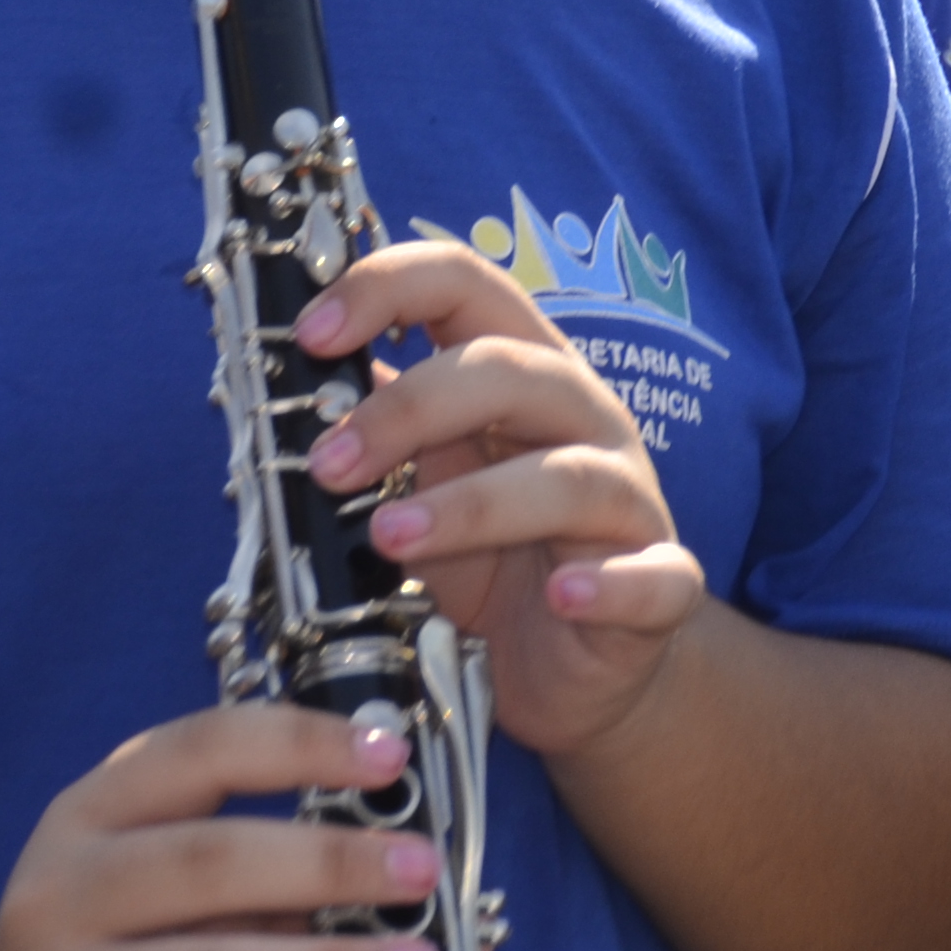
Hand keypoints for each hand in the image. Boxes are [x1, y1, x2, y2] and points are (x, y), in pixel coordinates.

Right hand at [0, 705, 446, 950]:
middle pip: (205, 862)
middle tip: (420, 869)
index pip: (198, 752)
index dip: (300, 744)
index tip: (391, 758)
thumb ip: (242, 850)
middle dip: (326, 860)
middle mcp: (62, 902)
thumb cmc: (104, 949)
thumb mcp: (141, 872)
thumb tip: (387, 848)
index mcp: (86, 818)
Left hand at [295, 240, 711, 755]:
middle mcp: (586, 420)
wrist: (575, 666)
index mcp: (523, 373)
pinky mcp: (663, 584)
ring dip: (475, 503)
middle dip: (410, 409)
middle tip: (329, 467)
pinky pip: (654, 578)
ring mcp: (631, 501)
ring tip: (392, 538)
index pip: (468, 284)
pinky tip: (563, 596)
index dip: (389, 288)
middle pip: (515, 370)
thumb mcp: (424, 484)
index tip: (311, 334)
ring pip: (571, 477)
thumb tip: (286, 378)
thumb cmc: (497, 561)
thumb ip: (377, 430)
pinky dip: (610, 585)